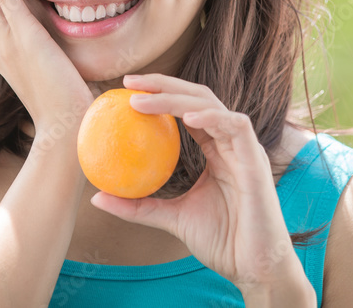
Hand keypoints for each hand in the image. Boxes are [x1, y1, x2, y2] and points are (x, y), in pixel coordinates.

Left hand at [90, 74, 315, 302]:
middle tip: (130, 84)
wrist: (256, 268)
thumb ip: (139, 206)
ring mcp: (245, 148)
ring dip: (175, 97)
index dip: (159, 94)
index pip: (187, 109)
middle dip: (164, 84)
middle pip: (198, 97)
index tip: (126, 92)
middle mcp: (231, 142)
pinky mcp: (256, 160)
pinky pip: (236, 126)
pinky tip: (186, 116)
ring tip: (142, 101)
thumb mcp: (172, 219)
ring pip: (212, 105)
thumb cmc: (223, 242)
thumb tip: (96, 198)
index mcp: (216, 149)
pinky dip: (212, 117)